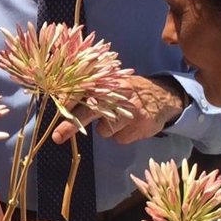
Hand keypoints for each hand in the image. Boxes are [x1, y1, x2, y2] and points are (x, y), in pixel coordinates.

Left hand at [53, 75, 185, 146]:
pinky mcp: (141, 126)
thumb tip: (61, 99)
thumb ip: (91, 88)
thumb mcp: (113, 83)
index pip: (85, 89)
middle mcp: (120, 94)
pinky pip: (119, 138)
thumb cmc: (129, 91)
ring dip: (107, 128)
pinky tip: (130, 125)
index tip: (58, 109)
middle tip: (57, 137)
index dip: (69, 100)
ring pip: (105, 130)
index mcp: (109, 81)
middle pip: (90, 111)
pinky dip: (121, 135)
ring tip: (118, 118)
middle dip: (71, 125)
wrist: (163, 98)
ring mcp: (131, 111)